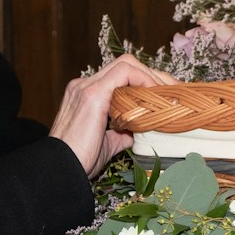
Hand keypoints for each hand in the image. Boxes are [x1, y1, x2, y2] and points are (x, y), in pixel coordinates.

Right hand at [49, 54, 177, 177]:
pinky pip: (124, 73)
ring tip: (167, 93)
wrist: (60, 170)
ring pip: (126, 64)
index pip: (121, 76)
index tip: (165, 97)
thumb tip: (140, 131)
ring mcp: (86, 87)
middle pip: (126, 65)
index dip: (145, 82)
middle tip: (174, 92)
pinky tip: (154, 95)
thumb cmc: (79, 162)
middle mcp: (84, 85)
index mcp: (86, 95)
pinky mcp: (92, 94)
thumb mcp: (106, 144)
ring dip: (151, 76)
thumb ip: (121, 133)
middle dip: (153, 76)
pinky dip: (143, 79)